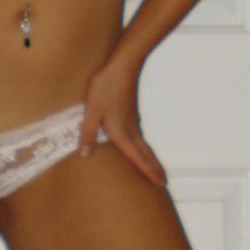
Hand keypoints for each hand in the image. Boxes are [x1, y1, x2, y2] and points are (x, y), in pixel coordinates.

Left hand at [79, 54, 166, 187]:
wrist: (122, 65)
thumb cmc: (105, 87)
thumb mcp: (91, 111)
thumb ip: (87, 133)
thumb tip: (84, 155)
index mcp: (121, 132)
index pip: (137, 157)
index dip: (148, 171)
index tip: (160, 184)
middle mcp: (131, 129)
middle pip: (146, 153)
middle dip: (155, 169)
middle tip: (164, 182)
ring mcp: (133, 120)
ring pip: (144, 144)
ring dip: (151, 158)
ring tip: (155, 168)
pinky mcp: (132, 111)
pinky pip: (140, 135)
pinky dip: (144, 146)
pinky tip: (141, 144)